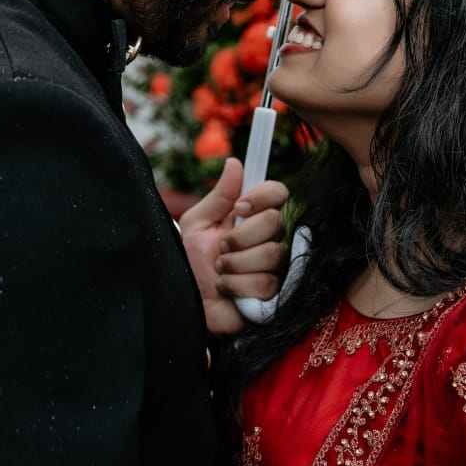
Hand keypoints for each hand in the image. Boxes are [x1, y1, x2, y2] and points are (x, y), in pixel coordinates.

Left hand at [179, 157, 288, 336]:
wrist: (187, 303)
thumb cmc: (191, 264)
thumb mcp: (197, 225)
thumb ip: (218, 196)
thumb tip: (234, 162)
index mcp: (253, 218)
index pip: (278, 193)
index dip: (261, 197)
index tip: (239, 208)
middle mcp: (270, 239)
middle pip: (275, 222)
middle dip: (239, 237)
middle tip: (221, 249)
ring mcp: (277, 267)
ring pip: (271, 254)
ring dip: (235, 265)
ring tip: (221, 272)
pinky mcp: (275, 294)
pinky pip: (265, 282)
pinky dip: (237, 287)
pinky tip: (228, 291)